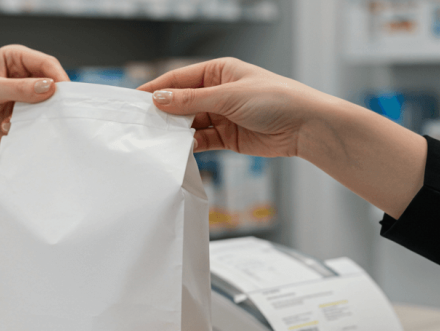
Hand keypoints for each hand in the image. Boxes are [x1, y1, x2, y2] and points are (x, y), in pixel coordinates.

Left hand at [0, 44, 68, 204]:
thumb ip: (18, 88)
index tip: (63, 93)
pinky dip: (29, 128)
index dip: (57, 76)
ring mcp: (25, 100)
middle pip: (51, 85)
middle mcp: (23, 78)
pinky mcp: (25, 119)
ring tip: (20, 121)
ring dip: (39, 116)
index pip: (45, 63)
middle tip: (53, 112)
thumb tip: (49, 87)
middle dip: (52, 99)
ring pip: (47, 107)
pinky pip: (38, 124)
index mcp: (15, 59)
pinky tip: (8, 128)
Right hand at [138, 58, 331, 157]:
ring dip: (175, 132)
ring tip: (156, 140)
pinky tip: (177, 150)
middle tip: (140, 125)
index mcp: (219, 72)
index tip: (134, 101)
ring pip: (189, 124)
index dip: (157, 90)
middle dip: (164, 113)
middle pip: (181, 103)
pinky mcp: (226, 138)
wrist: (305, 127)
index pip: (179, 79)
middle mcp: (218, 92)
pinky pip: (201, 141)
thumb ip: (191, 101)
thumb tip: (158, 99)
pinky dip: (189, 145)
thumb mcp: (228, 95)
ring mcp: (221, 116)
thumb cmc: (274, 99)